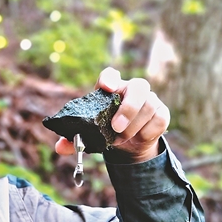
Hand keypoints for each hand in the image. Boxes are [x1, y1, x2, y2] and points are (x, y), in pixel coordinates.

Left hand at [54, 67, 168, 162]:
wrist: (129, 145)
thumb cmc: (106, 131)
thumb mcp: (90, 135)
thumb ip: (74, 139)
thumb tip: (61, 147)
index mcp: (112, 89)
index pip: (111, 75)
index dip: (109, 78)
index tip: (105, 87)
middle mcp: (132, 90)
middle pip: (139, 86)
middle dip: (128, 107)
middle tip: (115, 127)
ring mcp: (149, 100)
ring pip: (149, 105)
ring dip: (134, 126)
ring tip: (121, 138)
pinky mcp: (161, 113)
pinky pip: (160, 119)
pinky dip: (147, 132)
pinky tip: (138, 138)